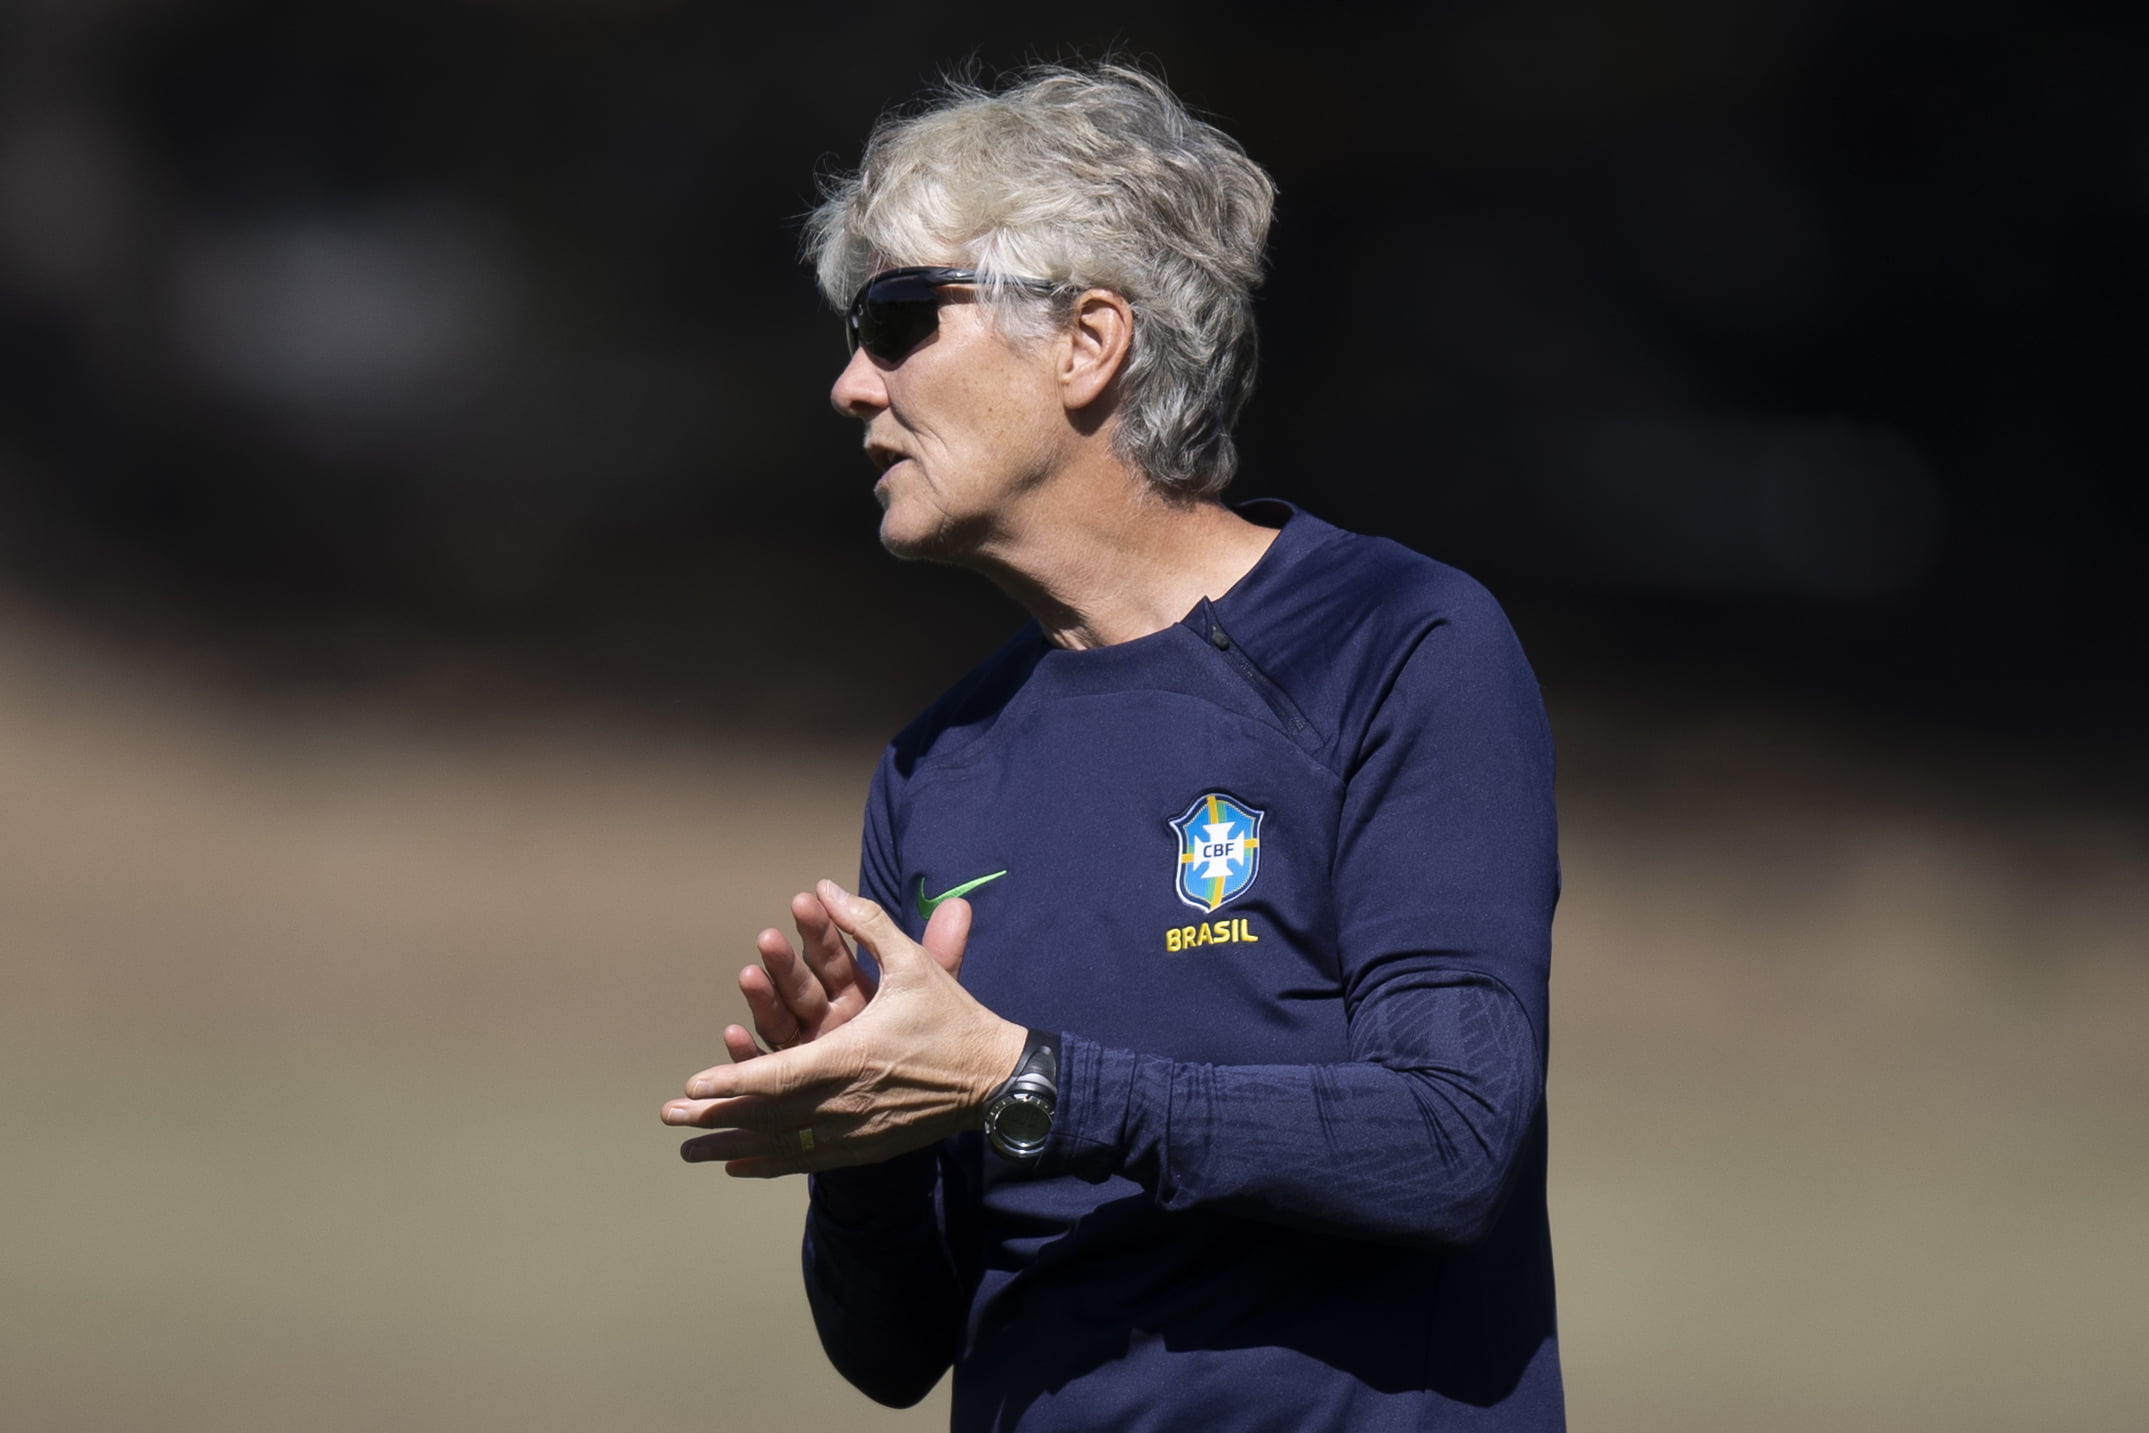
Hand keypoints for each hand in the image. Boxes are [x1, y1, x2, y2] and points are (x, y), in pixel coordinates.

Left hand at [664, 880, 1025, 1176]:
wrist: (996, 1080)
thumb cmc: (953, 1019)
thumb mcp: (914, 965)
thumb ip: (867, 925)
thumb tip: (827, 887)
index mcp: (851, 1055)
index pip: (779, 1074)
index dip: (733, 1080)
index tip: (693, 1085)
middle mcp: (846, 1101)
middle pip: (768, 1115)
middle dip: (716, 1117)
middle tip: (670, 1118)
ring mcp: (856, 1131)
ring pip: (783, 1144)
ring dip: (733, 1145)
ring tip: (690, 1152)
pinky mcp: (868, 1148)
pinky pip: (810, 1160)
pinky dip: (772, 1164)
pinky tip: (740, 1165)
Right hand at [724, 888, 965, 1063]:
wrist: (947, 1096)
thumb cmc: (936, 1037)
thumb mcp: (932, 996)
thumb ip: (942, 949)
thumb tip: (960, 904)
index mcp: (856, 991)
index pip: (832, 954)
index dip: (819, 929)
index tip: (805, 901)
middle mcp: (830, 1018)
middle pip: (801, 986)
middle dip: (783, 962)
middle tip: (768, 938)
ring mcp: (814, 1051)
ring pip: (781, 1020)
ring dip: (763, 999)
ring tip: (749, 976)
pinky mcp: (801, 1084)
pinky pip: (773, 1067)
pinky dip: (751, 1051)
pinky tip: (735, 1034)